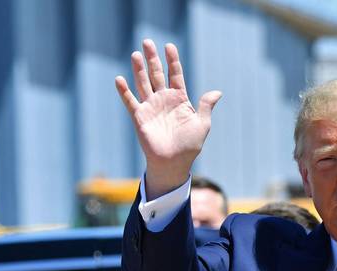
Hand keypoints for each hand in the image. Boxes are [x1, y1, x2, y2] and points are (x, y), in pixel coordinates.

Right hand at [116, 39, 221, 198]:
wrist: (174, 163)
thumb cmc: (190, 145)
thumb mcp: (202, 123)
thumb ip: (206, 106)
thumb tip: (218, 92)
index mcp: (179, 99)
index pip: (175, 74)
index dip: (172, 60)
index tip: (169, 46)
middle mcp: (163, 100)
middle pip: (157, 74)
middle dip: (152, 59)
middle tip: (147, 41)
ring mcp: (150, 107)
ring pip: (143, 83)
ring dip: (139, 69)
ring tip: (136, 54)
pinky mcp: (139, 117)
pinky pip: (130, 101)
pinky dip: (124, 91)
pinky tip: (119, 79)